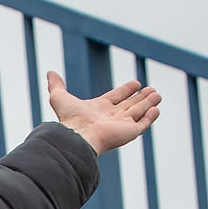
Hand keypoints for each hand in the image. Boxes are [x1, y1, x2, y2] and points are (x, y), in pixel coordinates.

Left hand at [46, 69, 160, 154]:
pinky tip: (156, 109)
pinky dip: (150, 116)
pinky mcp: (130, 132)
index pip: (116, 97)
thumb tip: (50, 73)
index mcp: (99, 109)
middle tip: (151, 89)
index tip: (136, 84)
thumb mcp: (60, 97)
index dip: (126, 90)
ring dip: (148, 103)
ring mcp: (121, 125)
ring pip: (138, 112)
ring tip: (158, 95)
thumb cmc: (70, 118)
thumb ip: (56, 85)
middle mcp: (111, 117)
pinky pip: (143, 123)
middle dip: (140, 98)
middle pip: (130, 105)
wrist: (79, 135)